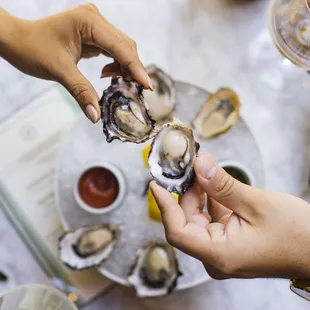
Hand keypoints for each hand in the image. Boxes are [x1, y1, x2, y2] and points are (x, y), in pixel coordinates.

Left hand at [0, 5, 150, 122]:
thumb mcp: (59, 71)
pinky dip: (115, 65)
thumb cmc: (32, 49)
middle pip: (126, 46)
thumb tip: (96, 117)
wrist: (16, 40)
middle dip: (132, 69)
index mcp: (89, 21)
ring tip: (118, 84)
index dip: (135, 68)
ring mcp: (95, 26)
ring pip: (121, 48)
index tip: (146, 86)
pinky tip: (107, 75)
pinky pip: (112, 50)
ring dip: (124, 67)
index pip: (121, 47)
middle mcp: (95, 19)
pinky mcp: (93, 34)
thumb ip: (82, 93)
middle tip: (134, 91)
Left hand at [151, 153, 309, 279]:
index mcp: (219, 254)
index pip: (177, 232)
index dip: (164, 207)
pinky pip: (211, 218)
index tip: (156, 184)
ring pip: (198, 218)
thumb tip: (198, 163)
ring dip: (199, 193)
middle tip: (187, 166)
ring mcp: (222, 250)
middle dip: (185, 192)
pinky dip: (210, 199)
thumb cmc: (297, 235)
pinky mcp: (229, 242)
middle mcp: (216, 256)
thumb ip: (222, 184)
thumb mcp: (256, 203)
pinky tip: (212, 182)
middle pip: (187, 221)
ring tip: (200, 170)